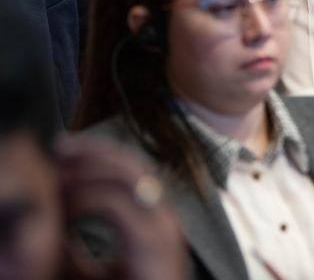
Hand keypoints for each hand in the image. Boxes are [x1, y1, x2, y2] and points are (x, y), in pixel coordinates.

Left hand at [58, 135, 186, 279]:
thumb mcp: (86, 270)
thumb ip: (71, 244)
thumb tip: (46, 216)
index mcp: (152, 221)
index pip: (132, 169)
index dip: (99, 153)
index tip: (61, 152)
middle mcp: (164, 221)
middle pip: (133, 165)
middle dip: (93, 152)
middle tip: (56, 148)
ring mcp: (163, 231)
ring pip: (130, 178)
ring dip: (88, 171)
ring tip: (54, 176)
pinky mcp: (154, 246)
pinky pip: (119, 207)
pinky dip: (87, 201)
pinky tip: (65, 210)